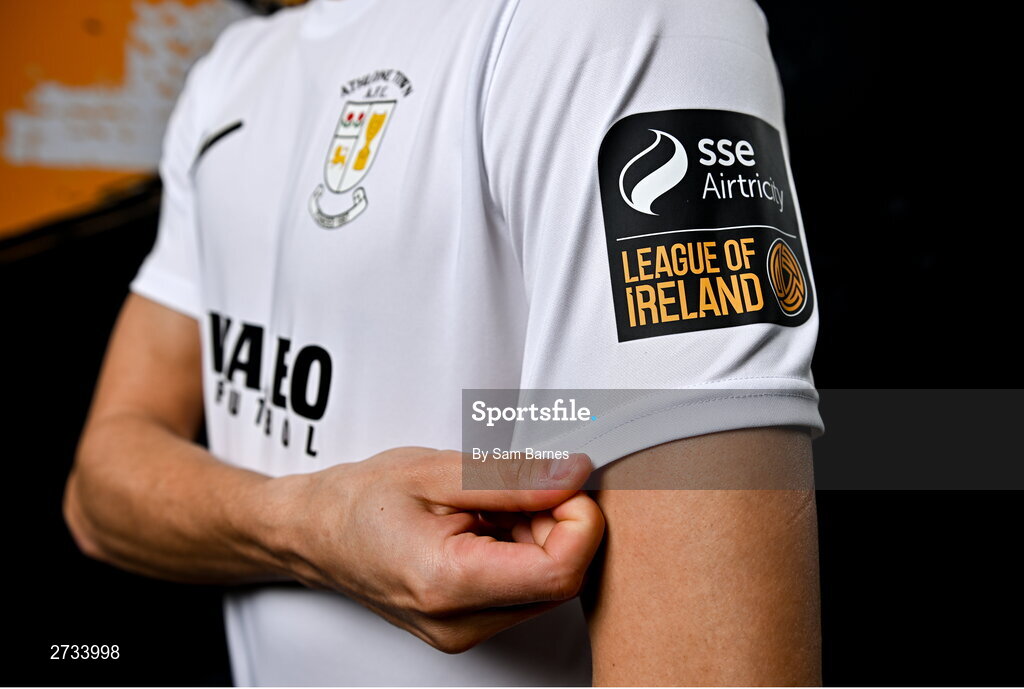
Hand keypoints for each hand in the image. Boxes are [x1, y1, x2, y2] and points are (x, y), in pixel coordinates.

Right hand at [254, 447, 603, 652]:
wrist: (314, 532)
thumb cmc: (360, 501)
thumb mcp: (437, 471)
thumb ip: (512, 478)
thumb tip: (573, 474)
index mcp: (448, 584)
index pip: (560, 571)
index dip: (579, 520)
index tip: (563, 482)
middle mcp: (460, 624)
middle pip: (560, 579)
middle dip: (556, 523)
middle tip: (515, 485)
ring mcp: (464, 633)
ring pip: (547, 585)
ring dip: (538, 536)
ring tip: (487, 506)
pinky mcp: (468, 628)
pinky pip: (524, 592)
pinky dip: (521, 551)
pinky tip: (485, 527)